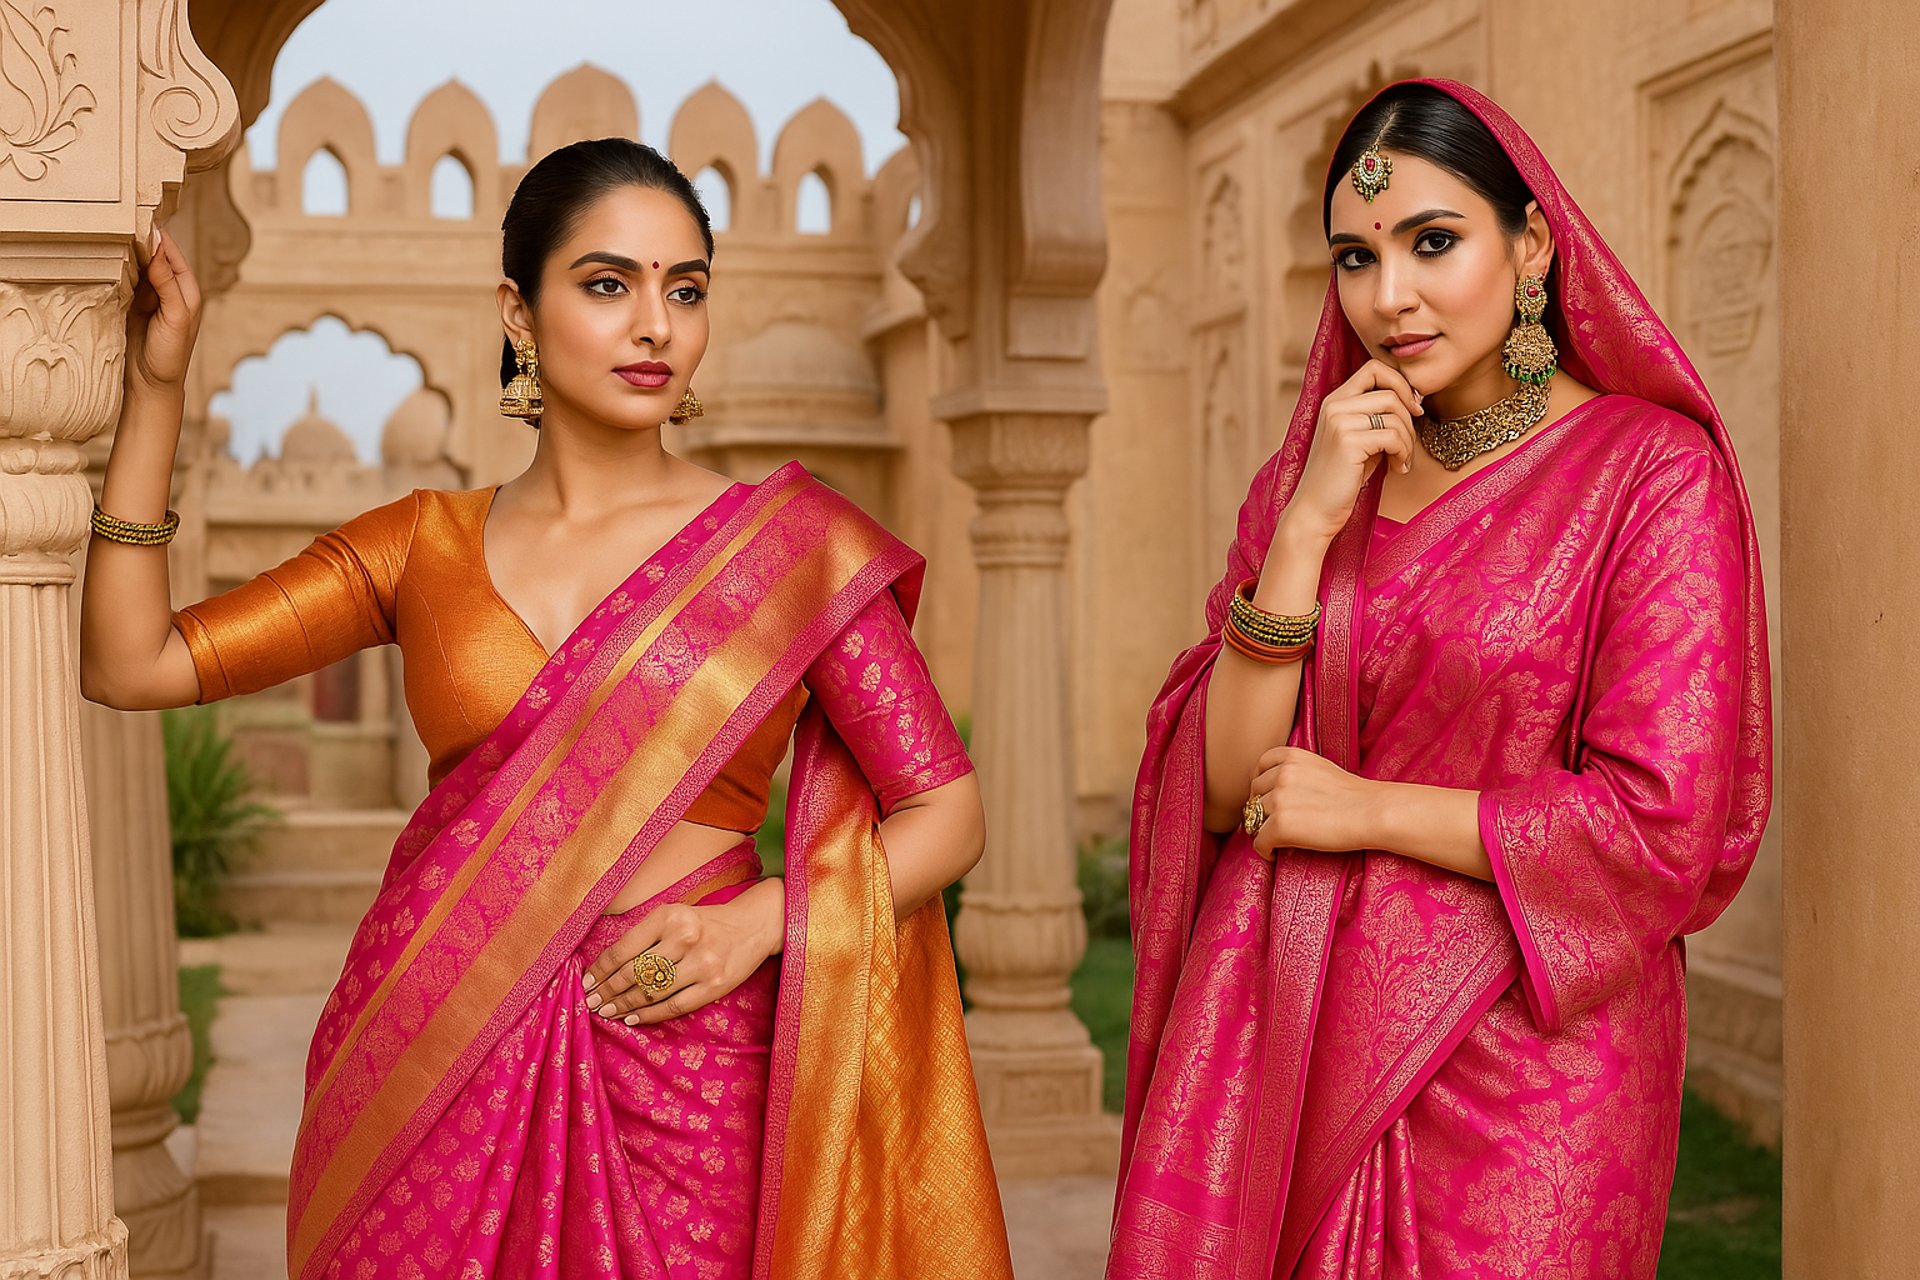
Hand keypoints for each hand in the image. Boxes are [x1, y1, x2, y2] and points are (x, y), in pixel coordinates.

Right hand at [125, 226, 201, 400]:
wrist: (150, 385)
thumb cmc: (170, 355)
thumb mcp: (175, 318)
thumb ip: (168, 284)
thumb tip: (156, 249)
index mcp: (186, 291)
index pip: (171, 253)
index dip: (157, 235)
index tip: (139, 216)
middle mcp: (167, 290)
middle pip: (152, 256)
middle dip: (138, 239)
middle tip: (117, 217)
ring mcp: (146, 296)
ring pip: (135, 265)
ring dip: (124, 251)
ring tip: (108, 230)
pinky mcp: (128, 304)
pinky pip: (121, 279)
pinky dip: (114, 267)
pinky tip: (102, 255)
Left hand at [581, 878, 784, 1025]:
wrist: (753, 926)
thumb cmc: (706, 922)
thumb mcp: (675, 915)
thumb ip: (645, 935)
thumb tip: (605, 967)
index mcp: (669, 916)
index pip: (623, 949)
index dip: (600, 970)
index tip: (587, 982)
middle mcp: (685, 938)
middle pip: (634, 973)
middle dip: (607, 991)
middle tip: (591, 1002)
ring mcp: (701, 964)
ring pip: (651, 992)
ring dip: (623, 1005)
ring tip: (607, 1012)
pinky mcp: (714, 986)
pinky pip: (673, 1006)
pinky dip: (649, 1015)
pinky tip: (633, 1018)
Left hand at [1245, 746, 1378, 857]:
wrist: (1372, 812)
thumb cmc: (1354, 796)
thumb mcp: (1320, 768)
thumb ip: (1296, 772)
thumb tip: (1273, 791)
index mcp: (1291, 757)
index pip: (1260, 766)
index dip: (1260, 785)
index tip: (1266, 798)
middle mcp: (1281, 774)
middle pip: (1254, 794)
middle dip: (1260, 808)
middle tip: (1273, 824)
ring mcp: (1279, 799)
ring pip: (1254, 818)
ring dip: (1263, 830)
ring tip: (1277, 841)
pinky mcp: (1280, 825)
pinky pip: (1259, 842)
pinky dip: (1265, 850)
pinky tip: (1275, 854)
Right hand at [1277, 360, 1420, 545]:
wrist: (1315, 512)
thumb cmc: (1342, 480)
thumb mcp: (1360, 440)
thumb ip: (1377, 417)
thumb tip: (1414, 400)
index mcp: (1335, 401)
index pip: (1374, 369)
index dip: (1400, 383)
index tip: (1412, 408)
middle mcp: (1334, 406)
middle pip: (1390, 391)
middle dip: (1410, 419)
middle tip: (1407, 446)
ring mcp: (1339, 422)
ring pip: (1396, 413)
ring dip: (1408, 440)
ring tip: (1401, 460)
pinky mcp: (1348, 442)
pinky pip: (1394, 436)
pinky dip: (1403, 453)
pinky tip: (1397, 469)